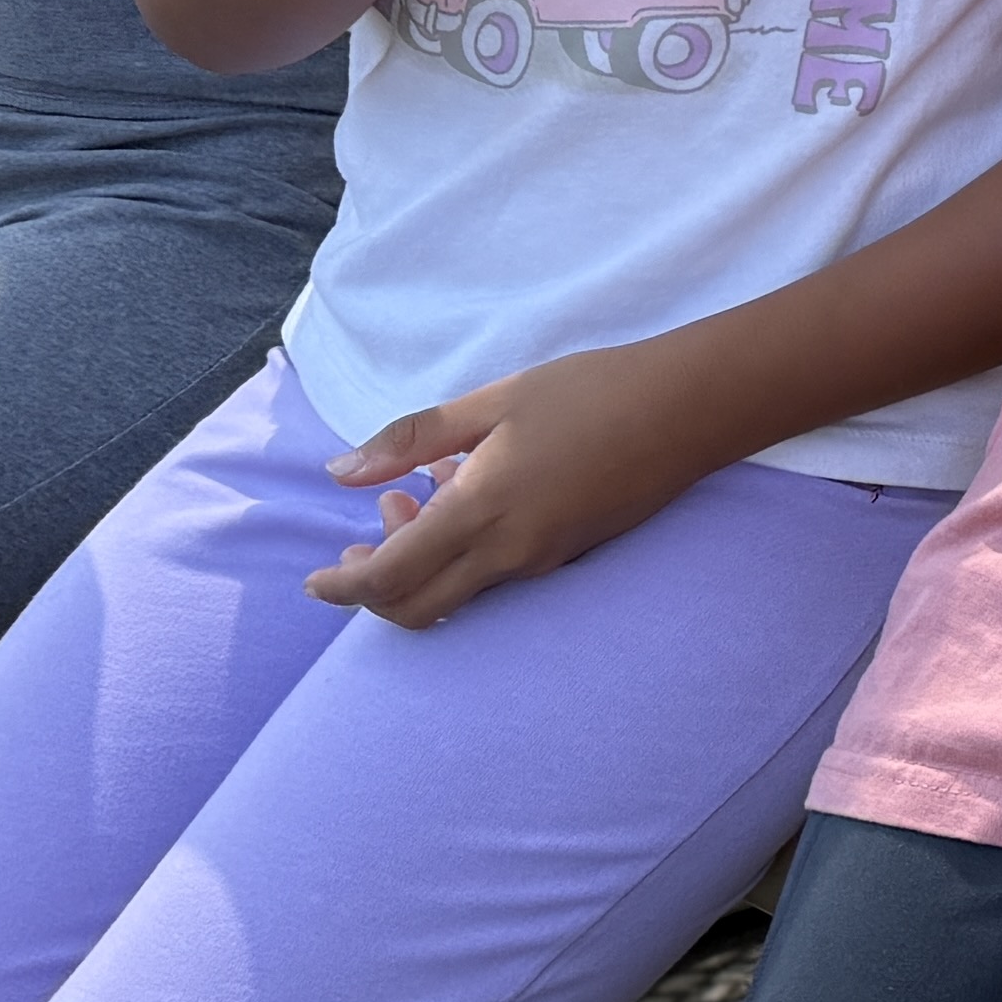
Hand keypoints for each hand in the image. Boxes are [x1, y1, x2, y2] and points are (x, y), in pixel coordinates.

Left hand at [309, 350, 711, 623]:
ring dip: (420, 568)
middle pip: (417, 608)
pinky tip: (468, 500)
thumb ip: (413, 439)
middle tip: (363, 540)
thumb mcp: (494, 401)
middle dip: (373, 591)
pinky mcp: (568, 556)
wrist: (687, 409)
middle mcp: (509, 553)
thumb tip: (341, 471)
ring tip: (419, 498)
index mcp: (481, 511)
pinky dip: (460, 558)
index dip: (341, 587)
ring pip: (457, 597)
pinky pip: (494, 579)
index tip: (313, 581)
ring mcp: (542, 562)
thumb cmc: (590, 392)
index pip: (390, 577)